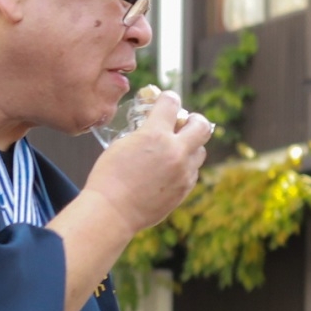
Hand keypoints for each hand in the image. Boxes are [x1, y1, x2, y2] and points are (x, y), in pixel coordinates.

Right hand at [82, 91, 211, 231]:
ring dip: (190, 145)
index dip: (169, 98)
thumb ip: (144, 132)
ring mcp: (183, 172)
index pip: (171, 103)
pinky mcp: (185, 189)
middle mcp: (175, 151)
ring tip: (176, 149)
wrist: (112, 211)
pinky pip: (193, 171)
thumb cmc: (109, 177)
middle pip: (202, 125)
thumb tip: (154, 125)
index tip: (167, 100)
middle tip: (185, 122)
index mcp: (155, 135)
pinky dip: (185, 166)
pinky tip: (170, 169)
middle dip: (195, 120)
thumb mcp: (122, 144)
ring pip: (200, 150)